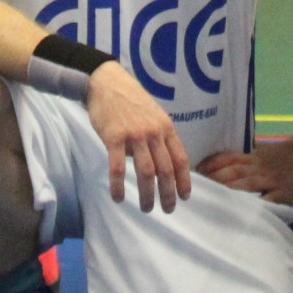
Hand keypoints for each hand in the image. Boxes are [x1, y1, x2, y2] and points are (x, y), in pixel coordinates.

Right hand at [86, 64, 194, 212]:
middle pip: (166, 170)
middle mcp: (154, 132)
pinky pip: (117, 167)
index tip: (185, 196)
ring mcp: (135, 135)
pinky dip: (118, 186)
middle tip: (167, 210)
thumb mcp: (154, 115)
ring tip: (146, 208)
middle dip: (168, 194)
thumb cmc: (130, 101)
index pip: (181, 159)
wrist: (107, 82)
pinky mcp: (114, 137)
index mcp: (166, 128)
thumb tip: (164, 162)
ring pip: (146, 172)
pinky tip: (118, 198)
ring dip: (147, 194)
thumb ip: (160, 136)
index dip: (184, 180)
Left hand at [197, 135, 292, 206]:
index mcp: (254, 156)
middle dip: (213, 180)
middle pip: (231, 172)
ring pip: (244, 185)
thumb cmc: (290, 154)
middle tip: (196, 190)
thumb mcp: (267, 151)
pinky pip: (266, 200)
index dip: (211, 164)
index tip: (196, 172)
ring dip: (226, 192)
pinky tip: (241, 213)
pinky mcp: (283, 193)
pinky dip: (253, 205)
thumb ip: (250, 156)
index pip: (228, 158)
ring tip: (210, 201)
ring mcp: (271, 180)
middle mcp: (259, 167)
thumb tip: (227, 160)